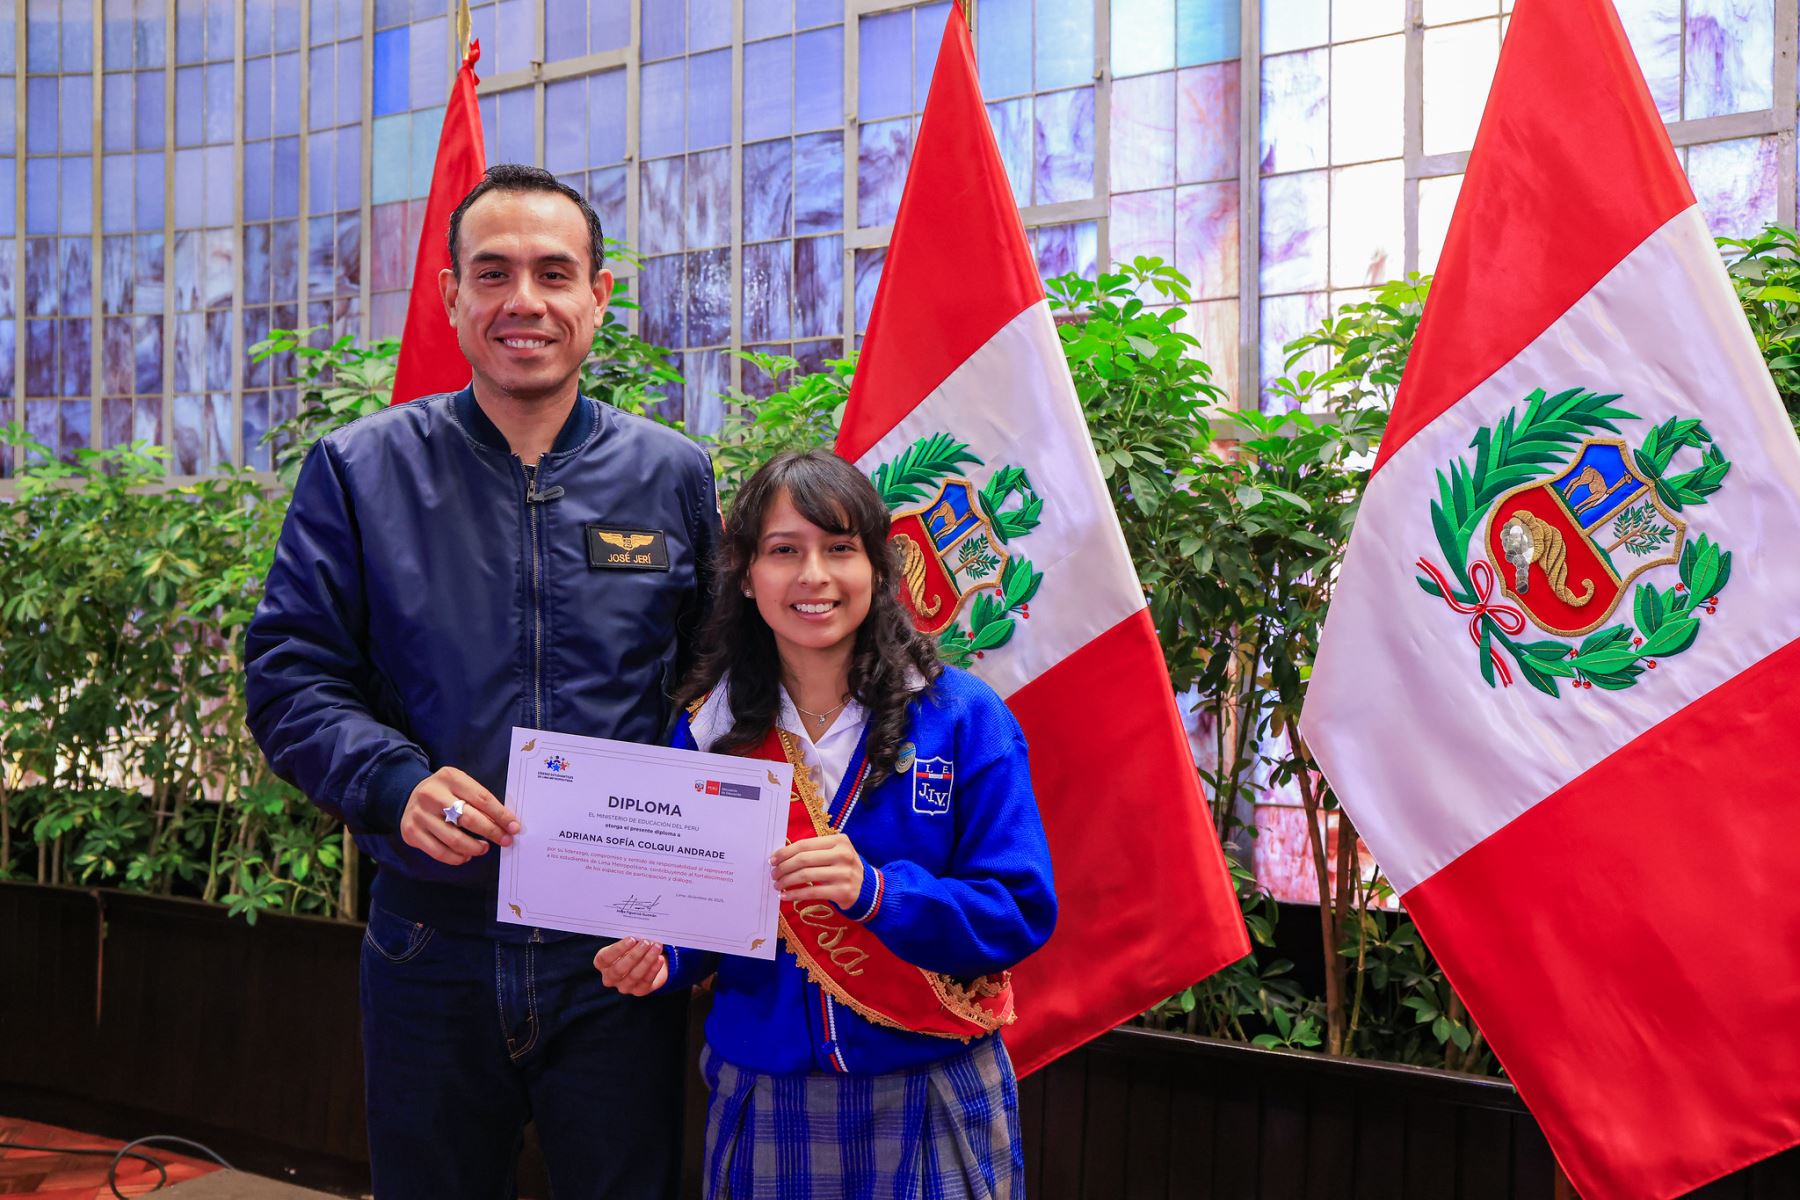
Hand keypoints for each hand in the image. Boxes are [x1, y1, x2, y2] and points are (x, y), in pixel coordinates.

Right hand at [399, 767, 519, 865]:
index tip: (514, 827)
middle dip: (492, 832)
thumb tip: (507, 823)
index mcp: (450, 777)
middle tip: (505, 841)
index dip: (501, 815)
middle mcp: (432, 795)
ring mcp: (420, 815)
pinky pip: (439, 852)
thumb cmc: (445, 792)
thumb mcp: (461, 785)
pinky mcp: (411, 832)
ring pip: (454, 839)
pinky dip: (457, 858)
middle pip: (469, 818)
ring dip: (475, 848)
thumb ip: (480, 800)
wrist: (409, 794)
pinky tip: (466, 855)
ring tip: (483, 848)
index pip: (482, 798)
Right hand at [594, 937, 668, 994]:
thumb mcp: (625, 944)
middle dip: (634, 955)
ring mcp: (624, 987)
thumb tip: (640, 936)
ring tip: (656, 947)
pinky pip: (646, 981)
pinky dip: (654, 969)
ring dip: (647, 960)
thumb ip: (629, 941)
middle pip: (619, 969)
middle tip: (646, 942)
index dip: (618, 949)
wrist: (644, 963)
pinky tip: (659, 959)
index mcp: (602, 964)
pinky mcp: (639, 991)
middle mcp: (610, 978)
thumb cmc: (630, 949)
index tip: (631, 939)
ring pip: (634, 976)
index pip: (605, 958)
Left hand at [771, 834, 863, 909]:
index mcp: (839, 841)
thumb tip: (782, 856)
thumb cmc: (844, 868)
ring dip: (786, 881)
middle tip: (774, 874)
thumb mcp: (835, 853)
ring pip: (805, 875)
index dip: (785, 852)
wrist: (867, 888)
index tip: (773, 859)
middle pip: (803, 859)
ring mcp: (844, 873)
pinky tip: (785, 896)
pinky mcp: (842, 891)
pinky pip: (811, 892)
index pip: (805, 844)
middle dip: (783, 867)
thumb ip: (814, 851)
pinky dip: (795, 894)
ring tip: (778, 885)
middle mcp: (843, 855)